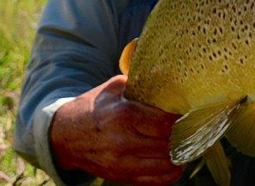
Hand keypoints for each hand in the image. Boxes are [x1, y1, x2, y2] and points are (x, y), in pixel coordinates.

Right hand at [49, 75, 183, 184]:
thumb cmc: (94, 106)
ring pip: (165, 164)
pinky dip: (170, 173)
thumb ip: (141, 84)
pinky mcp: (120, 176)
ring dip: (180, 154)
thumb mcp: (115, 87)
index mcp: (123, 116)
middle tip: (190, 128)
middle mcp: (122, 142)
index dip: (180, 118)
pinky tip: (176, 162)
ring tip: (184, 143)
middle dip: (182, 135)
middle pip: (167, 144)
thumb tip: (169, 79)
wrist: (64, 135)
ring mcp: (121, 163)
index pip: (163, 123)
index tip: (187, 112)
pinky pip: (155, 181)